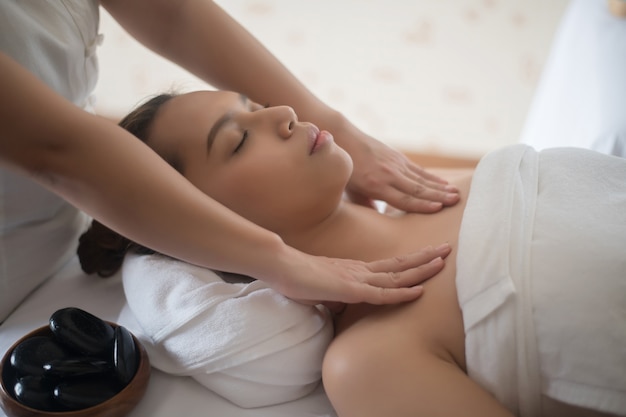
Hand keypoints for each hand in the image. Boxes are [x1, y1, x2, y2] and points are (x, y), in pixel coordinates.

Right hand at [272, 243, 451, 307]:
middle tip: (448, 248)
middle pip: (400, 264)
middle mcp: (362, 271)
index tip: (431, 255)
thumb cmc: (298, 277)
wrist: (281, 266)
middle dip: (426, 257)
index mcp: (357, 269)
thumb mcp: (325, 286)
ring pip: (396, 276)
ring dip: (421, 270)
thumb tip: (345, 303)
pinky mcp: (350, 289)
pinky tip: (418, 291)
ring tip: (443, 262)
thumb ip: (339, 292)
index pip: (391, 264)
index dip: (413, 260)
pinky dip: (401, 294)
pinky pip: (381, 294)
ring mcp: (357, 279)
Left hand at [346, 134, 459, 212]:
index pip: (402, 199)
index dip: (421, 204)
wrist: (345, 140)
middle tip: (456, 202)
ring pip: (421, 179)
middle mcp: (388, 175)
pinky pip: (418, 170)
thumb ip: (367, 206)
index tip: (438, 208)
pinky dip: (432, 178)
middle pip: (417, 188)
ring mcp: (395, 164)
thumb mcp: (351, 192)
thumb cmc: (346, 171)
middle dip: (438, 196)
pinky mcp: (398, 158)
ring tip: (456, 194)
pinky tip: (444, 183)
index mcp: (375, 185)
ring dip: (440, 187)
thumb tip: (379, 220)